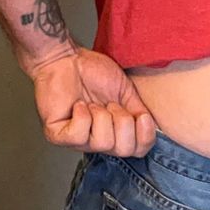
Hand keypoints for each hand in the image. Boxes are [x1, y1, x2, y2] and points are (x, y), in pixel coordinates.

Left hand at [21, 46, 156, 155]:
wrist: (67, 59)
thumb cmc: (93, 73)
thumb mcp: (126, 92)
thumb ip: (139, 112)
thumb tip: (151, 128)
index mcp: (116, 133)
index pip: (138, 150)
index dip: (145, 136)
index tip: (142, 116)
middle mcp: (98, 141)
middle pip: (124, 150)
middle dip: (122, 121)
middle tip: (110, 104)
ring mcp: (78, 141)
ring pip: (102, 142)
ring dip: (101, 115)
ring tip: (91, 103)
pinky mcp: (57, 135)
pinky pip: (79, 135)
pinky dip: (82, 115)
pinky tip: (78, 105)